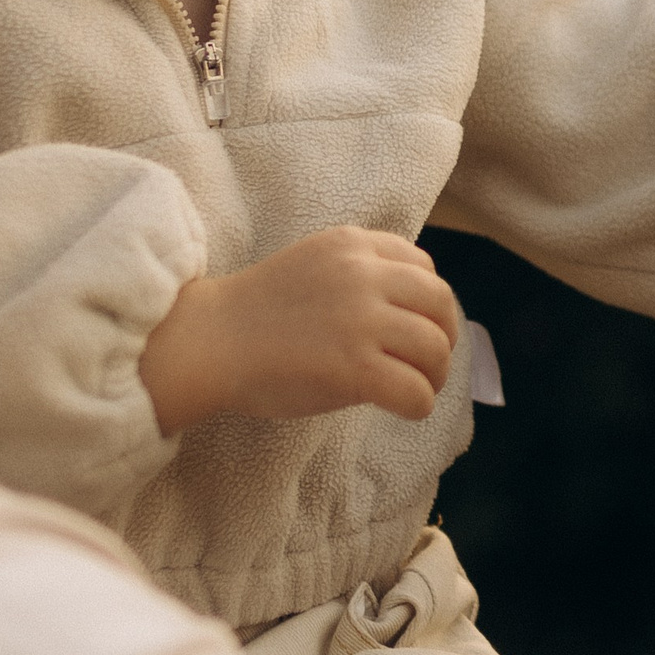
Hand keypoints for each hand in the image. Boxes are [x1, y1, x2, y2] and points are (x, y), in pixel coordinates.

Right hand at [137, 227, 458, 434]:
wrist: (209, 341)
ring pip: (435, 348)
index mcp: (354, 246)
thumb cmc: (256, 313)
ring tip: (420, 387)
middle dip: (446, 336)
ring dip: (436, 374)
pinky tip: (404, 408)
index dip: (428, 302)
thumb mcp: (315, 264)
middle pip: (440, 303)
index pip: (423, 266)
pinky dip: (419, 404)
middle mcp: (364, 275)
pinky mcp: (356, 368)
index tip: (419, 326)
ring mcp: (361, 321)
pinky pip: (415, 390)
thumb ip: (360, 272)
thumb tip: (411, 308)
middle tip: (432, 362)